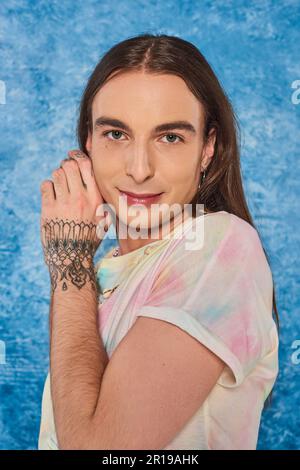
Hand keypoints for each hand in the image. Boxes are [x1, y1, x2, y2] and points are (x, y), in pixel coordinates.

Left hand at [40, 149, 108, 292]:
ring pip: (57, 173)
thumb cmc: (89, 239)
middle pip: (70, 166)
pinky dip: (48, 186)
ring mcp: (63, 203)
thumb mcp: (105, 222)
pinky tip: (52, 194)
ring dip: (58, 175)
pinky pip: (46, 185)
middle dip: (66, 165)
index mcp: (95, 199)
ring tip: (60, 184)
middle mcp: (80, 198)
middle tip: (66, 171)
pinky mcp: (48, 208)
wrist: (71, 256)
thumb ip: (107, 205)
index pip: (87, 166)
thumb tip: (114, 192)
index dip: (78, 156)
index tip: (74, 155)